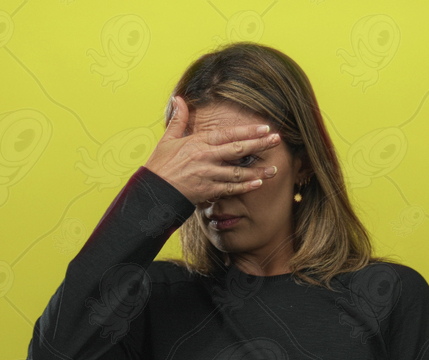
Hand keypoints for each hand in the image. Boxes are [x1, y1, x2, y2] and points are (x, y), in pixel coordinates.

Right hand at [144, 96, 280, 204]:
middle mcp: (205, 157)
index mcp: (198, 142)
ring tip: (274, 169)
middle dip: (259, 145)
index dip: (247, 131)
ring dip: (257, 171)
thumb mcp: (168, 139)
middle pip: (237, 150)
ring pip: (238, 172)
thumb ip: (179, 119)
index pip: (228, 134)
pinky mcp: (208, 191)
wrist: (153, 191)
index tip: (264, 127)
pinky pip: (230, 189)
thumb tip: (179, 99)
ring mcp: (208, 175)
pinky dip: (245, 187)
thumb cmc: (160, 165)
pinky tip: (258, 184)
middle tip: (276, 140)